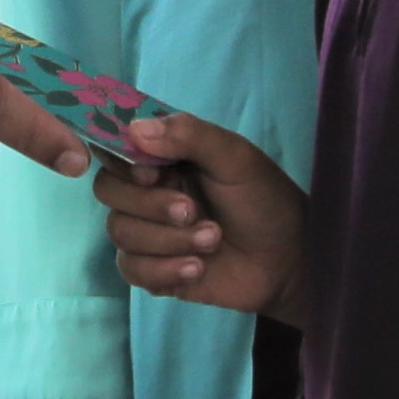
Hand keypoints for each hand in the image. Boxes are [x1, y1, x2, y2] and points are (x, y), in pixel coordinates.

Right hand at [97, 111, 304, 324]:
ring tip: (213, 239)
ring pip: (120, 233)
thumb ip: (190, 135)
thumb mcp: (236, 158)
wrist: (289, 259)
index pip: (115, 149)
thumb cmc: (264, 199)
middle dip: (149, 205)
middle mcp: (148, 191)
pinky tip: (198, 268)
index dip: (124, 161)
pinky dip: (164, 270)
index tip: (152, 173)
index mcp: (163, 157)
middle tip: (192, 211)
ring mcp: (149, 232)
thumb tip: (136, 128)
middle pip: (109, 192)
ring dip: (167, 240)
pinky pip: (131, 269)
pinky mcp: (155, 270)